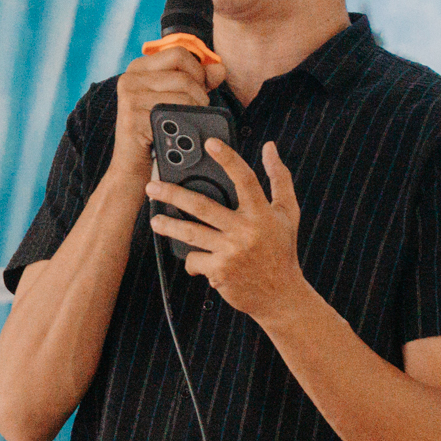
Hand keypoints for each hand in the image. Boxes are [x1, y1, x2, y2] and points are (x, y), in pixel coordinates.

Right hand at [111, 48, 226, 180]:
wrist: (132, 164)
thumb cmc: (156, 129)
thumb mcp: (175, 98)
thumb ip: (198, 80)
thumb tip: (220, 69)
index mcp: (138, 67)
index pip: (178, 53)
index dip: (197, 70)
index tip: (199, 88)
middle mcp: (129, 78)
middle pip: (184, 75)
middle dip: (200, 94)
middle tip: (197, 110)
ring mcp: (129, 98)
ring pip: (184, 93)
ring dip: (196, 109)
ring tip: (190, 121)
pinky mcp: (133, 117)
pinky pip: (177, 112)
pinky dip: (186, 122)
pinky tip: (181, 130)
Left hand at [147, 140, 306, 319]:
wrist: (281, 297)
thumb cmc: (282, 250)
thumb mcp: (288, 213)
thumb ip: (279, 178)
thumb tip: (270, 147)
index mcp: (263, 213)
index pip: (245, 179)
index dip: (228, 159)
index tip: (210, 143)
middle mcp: (246, 230)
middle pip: (203, 206)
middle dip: (173, 195)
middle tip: (152, 186)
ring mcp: (232, 252)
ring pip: (191, 234)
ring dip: (169, 227)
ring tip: (155, 221)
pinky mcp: (219, 272)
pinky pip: (194, 260)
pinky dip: (192, 261)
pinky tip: (196, 262)